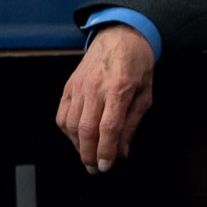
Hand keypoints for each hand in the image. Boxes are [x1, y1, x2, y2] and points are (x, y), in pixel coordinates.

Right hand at [55, 23, 154, 173]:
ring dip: (77, 146)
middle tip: (95, 169)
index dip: (105, 150)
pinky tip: (77, 138)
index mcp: (119, 88)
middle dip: (89, 155)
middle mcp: (95, 87)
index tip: (106, 166)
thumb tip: (121, 152)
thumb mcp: (145, 95)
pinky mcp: (68, 87)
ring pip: (70, 125)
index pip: (108, 127)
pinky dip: (67, 132)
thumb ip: (132, 124)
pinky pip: (62, 115)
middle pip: (85, 129)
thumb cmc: (137, 65)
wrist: (120, 37)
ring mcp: (79, 86)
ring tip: (88, 156)